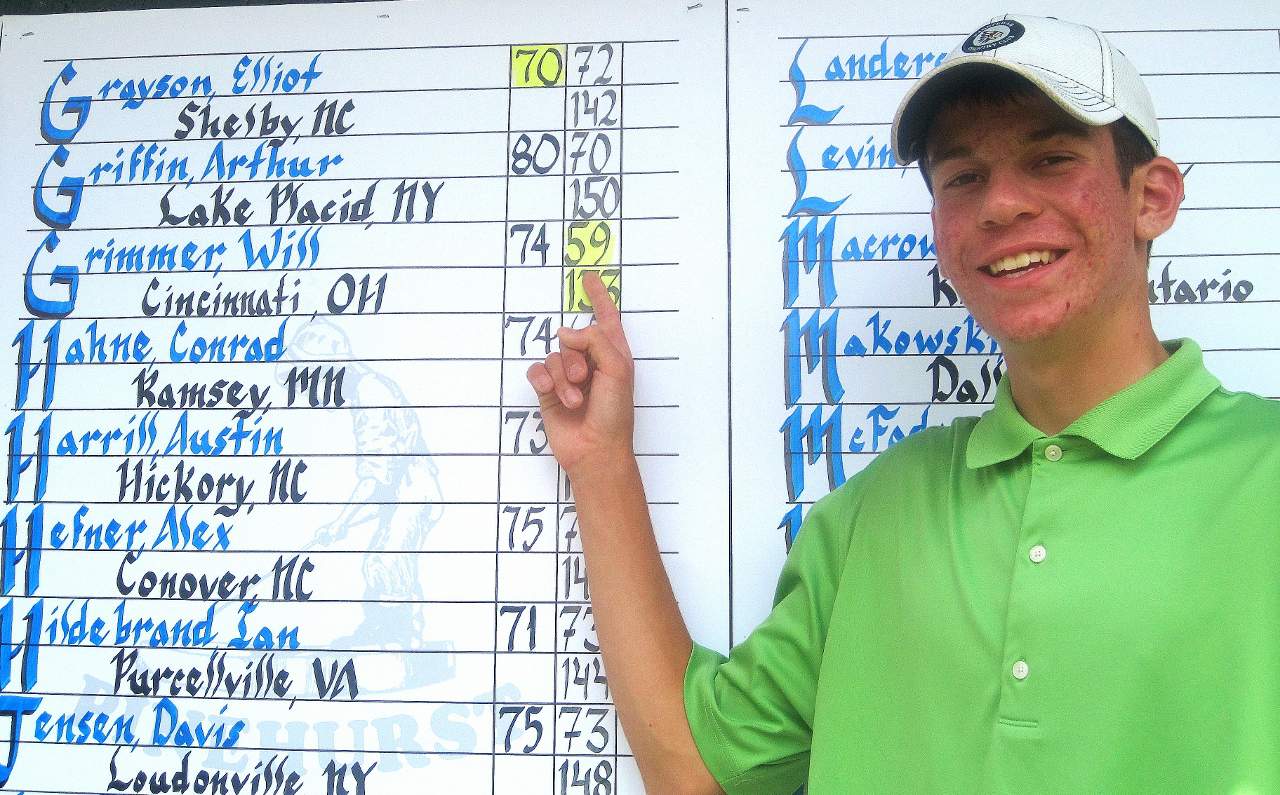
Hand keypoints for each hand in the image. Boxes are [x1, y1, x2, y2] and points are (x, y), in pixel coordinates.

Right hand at [526, 271, 634, 476]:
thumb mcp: (616, 370)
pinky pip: (537, 370)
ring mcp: (568, 377)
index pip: (605, 319)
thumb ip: (595, 341)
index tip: (589, 277)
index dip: (599, 298)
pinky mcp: (549, 392)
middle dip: (575, 357)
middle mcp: (590, 362)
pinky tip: (552, 395)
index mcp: (613, 354)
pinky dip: (544, 381)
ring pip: (554, 356)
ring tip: (575, 400)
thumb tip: (565, 333)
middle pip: (572, 337)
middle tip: (585, 379)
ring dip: (563, 378)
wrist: (594, 451)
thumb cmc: (614, 415)